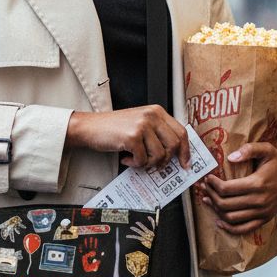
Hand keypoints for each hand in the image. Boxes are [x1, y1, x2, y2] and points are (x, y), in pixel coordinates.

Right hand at [66, 106, 190, 170]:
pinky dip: (134, 164)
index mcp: (156, 111)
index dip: (185, 150)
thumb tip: (174, 154)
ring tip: (135, 159)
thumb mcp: (140, 124)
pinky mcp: (132, 137)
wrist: (90, 127)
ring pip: (159, 155)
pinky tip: (125, 158)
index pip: (181, 132)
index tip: (186, 163)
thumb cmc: (114, 128)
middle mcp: (152, 116)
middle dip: (165, 160)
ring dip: (147, 163)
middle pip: (173, 145)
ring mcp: (142, 126)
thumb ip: (157, 133)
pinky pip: (143, 160)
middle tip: (155, 165)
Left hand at [201, 143, 276, 234]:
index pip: (227, 189)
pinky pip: (243, 229)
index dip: (213, 184)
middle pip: (225, 204)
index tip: (207, 178)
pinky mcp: (264, 219)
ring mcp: (262, 212)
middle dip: (210, 196)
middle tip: (204, 188)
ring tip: (207, 200)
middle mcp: (259, 201)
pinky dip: (229, 228)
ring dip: (215, 210)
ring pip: (231, 218)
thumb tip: (230, 158)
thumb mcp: (266, 149)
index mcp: (257, 184)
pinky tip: (218, 220)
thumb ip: (249, 150)